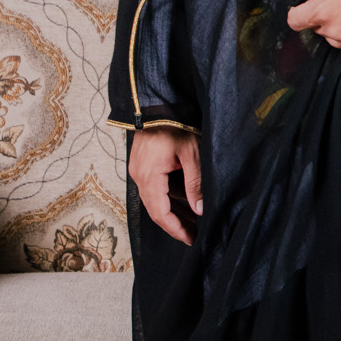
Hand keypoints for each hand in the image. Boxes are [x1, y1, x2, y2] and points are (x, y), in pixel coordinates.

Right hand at [129, 126, 202, 244]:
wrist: (158, 101)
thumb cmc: (176, 124)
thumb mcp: (192, 153)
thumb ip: (195, 183)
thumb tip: (200, 210)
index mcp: (149, 176)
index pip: (160, 213)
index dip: (175, 229)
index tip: (191, 239)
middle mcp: (140, 176)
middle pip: (157, 209)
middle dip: (176, 223)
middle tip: (195, 234)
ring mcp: (140, 169)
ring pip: (157, 198)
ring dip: (175, 209)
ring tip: (195, 220)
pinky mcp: (144, 163)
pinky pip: (156, 186)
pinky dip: (171, 196)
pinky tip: (187, 201)